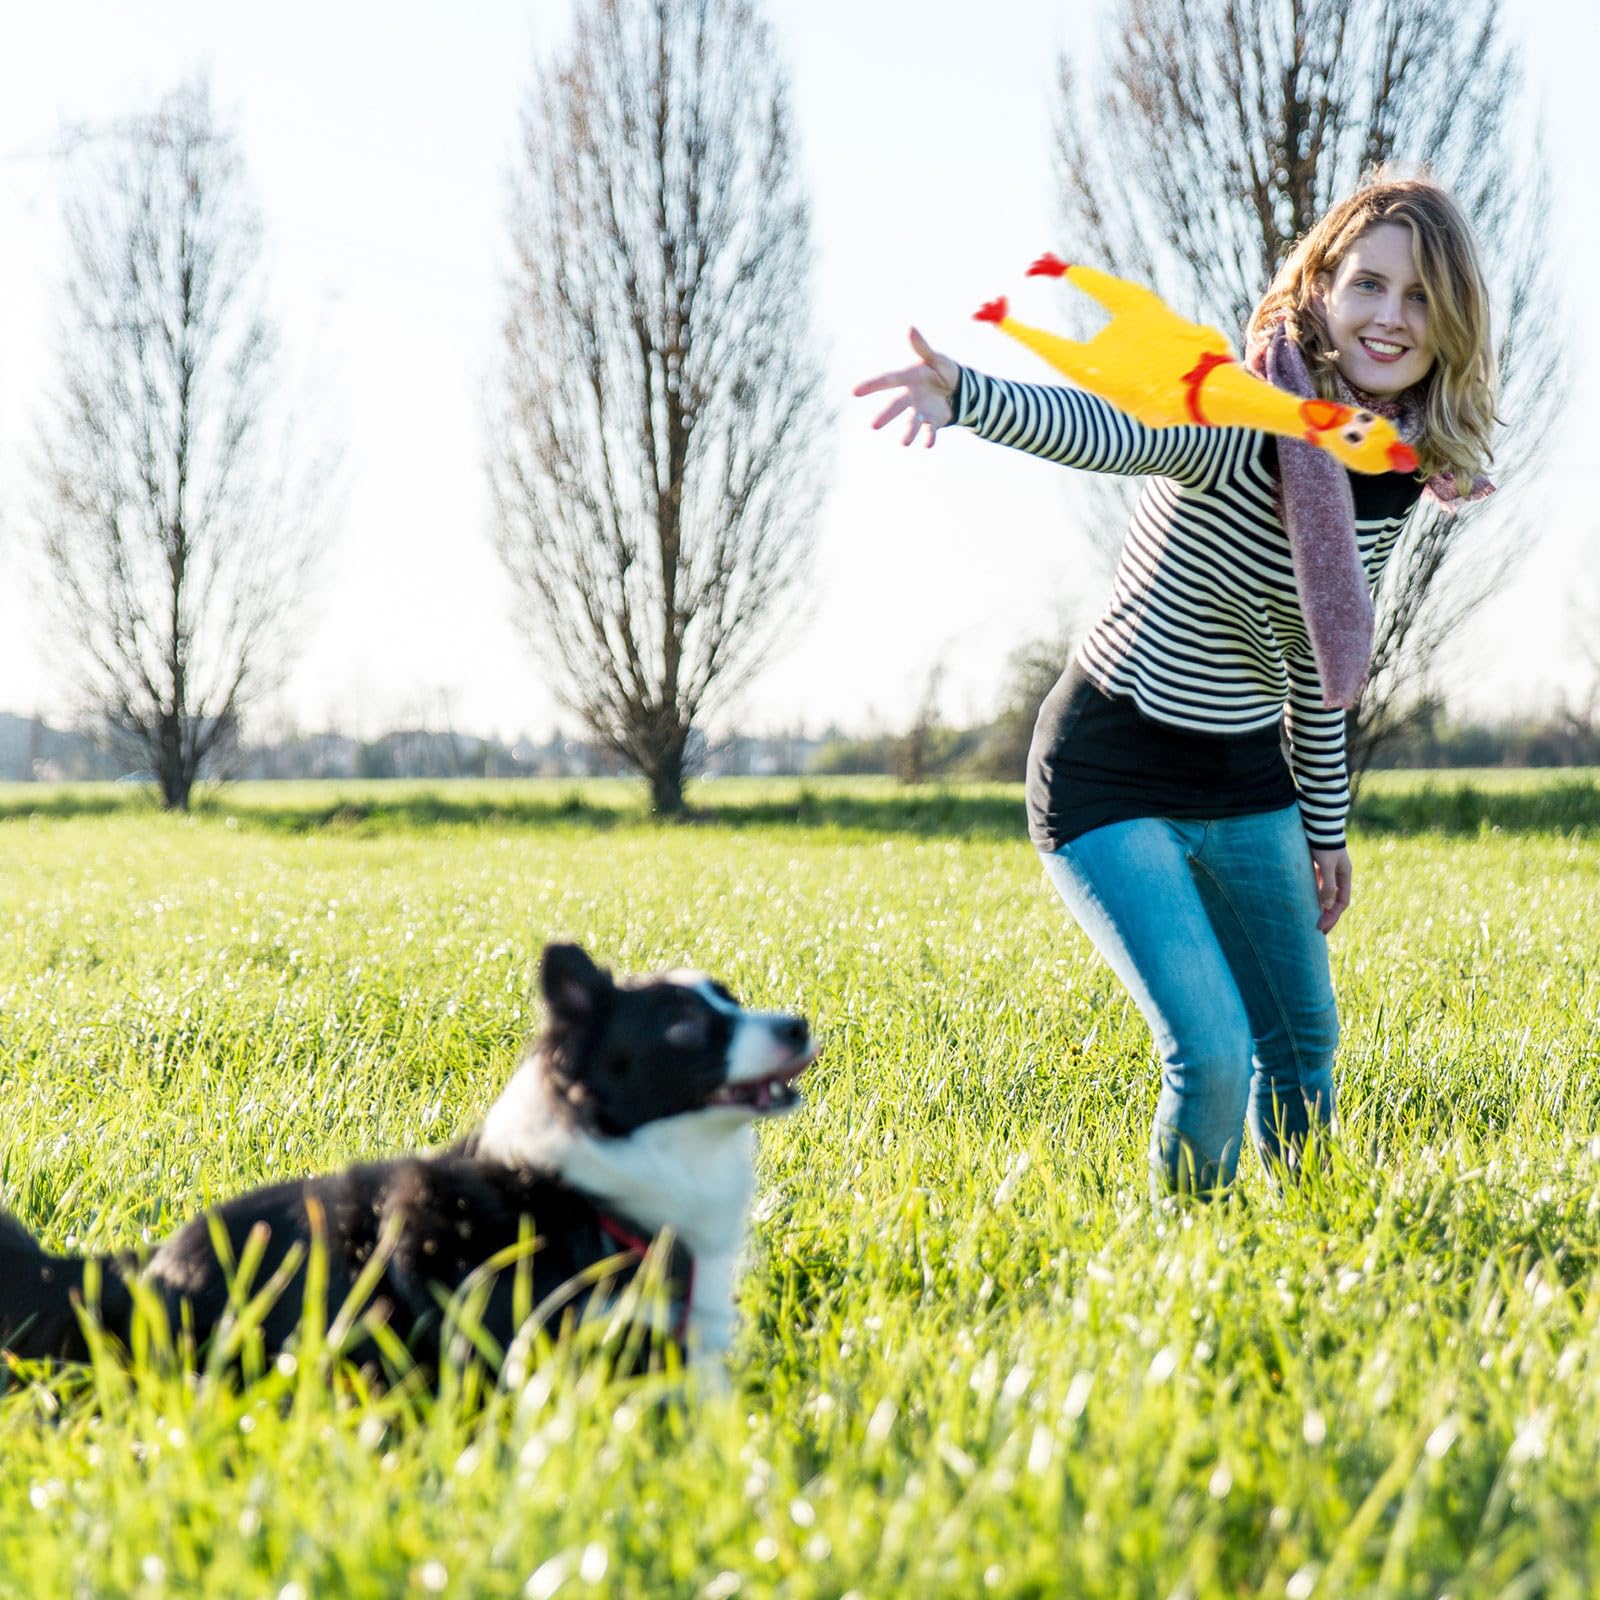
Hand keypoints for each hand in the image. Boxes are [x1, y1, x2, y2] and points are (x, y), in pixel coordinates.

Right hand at [853, 327, 959, 447]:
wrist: (958, 389)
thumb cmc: (942, 371)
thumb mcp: (935, 358)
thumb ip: (922, 348)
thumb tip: (910, 328)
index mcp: (909, 379)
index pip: (888, 380)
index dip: (872, 385)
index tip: (855, 391)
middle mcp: (910, 397)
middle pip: (896, 406)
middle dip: (886, 416)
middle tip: (873, 426)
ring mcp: (921, 411)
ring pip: (912, 423)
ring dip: (908, 432)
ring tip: (904, 443)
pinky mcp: (933, 423)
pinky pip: (930, 432)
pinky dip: (929, 438)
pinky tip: (928, 445)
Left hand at [1310, 847, 1351, 932]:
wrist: (1317, 824)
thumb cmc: (1323, 844)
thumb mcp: (1327, 865)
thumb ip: (1327, 885)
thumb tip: (1327, 906)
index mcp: (1344, 876)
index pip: (1341, 903)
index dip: (1332, 916)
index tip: (1321, 927)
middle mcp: (1338, 875)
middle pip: (1335, 901)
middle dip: (1328, 916)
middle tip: (1318, 930)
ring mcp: (1328, 871)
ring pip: (1326, 894)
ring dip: (1320, 907)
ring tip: (1311, 919)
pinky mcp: (1317, 866)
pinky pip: (1316, 885)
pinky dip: (1313, 895)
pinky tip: (1305, 902)